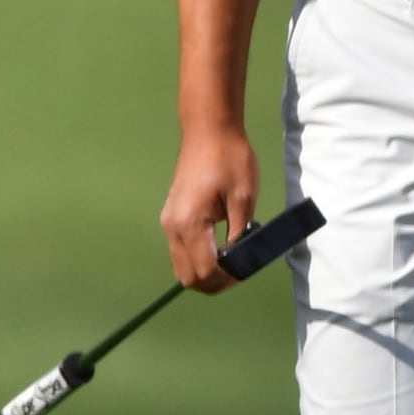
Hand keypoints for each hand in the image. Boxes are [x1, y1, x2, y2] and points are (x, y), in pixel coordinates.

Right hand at [160, 126, 259, 292]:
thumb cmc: (230, 159)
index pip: (203, 270)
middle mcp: (172, 227)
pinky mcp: (171, 216)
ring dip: (204, 271)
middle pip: (186, 276)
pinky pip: (180, 250)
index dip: (225, 279)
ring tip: (231, 262)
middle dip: (212, 282)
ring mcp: (168, 222)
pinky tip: (219, 249)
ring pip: (180, 265)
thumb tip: (239, 260)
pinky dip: (197, 258)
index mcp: (190, 224)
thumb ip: (240, 233)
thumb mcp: (244, 197)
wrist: (208, 132)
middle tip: (239, 272)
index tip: (245, 272)